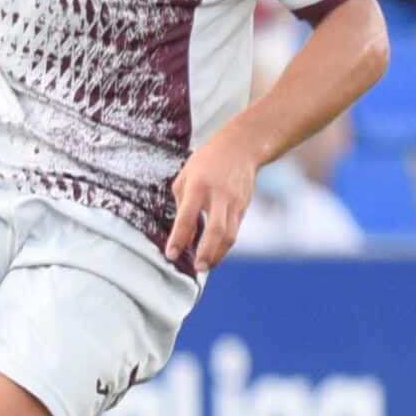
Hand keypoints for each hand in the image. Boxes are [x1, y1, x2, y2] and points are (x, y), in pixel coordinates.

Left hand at [165, 127, 259, 274]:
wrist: (240, 148)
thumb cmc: (205, 163)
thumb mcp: (185, 178)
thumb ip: (181, 207)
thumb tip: (183, 237)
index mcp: (198, 187)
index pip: (187, 217)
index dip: (179, 238)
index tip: (171, 255)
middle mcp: (219, 196)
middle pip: (216, 230)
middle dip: (207, 252)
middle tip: (198, 267)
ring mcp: (235, 203)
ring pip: (230, 234)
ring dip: (218, 254)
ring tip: (206, 266)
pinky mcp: (244, 207)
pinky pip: (234, 231)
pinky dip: (224, 245)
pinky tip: (215, 253)